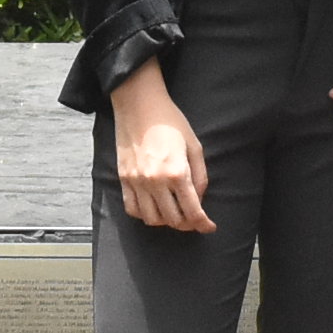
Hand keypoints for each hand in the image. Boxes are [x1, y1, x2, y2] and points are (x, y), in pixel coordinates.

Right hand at [112, 61, 213, 234]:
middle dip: (187, 223)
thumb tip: (200, 199)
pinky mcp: (124, 178)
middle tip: (193, 218)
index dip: (203, 223)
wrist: (139, 105)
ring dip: (166, 221)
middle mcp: (156, 181)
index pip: (192, 211)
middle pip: (173, 219)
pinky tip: (154, 207)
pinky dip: (144, 214)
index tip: (209, 227)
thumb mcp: (194, 146)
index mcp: (177, 173)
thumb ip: (200, 176)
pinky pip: (132, 209)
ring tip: (174, 213)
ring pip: (152, 219)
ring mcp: (137, 182)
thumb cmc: (170, 121)